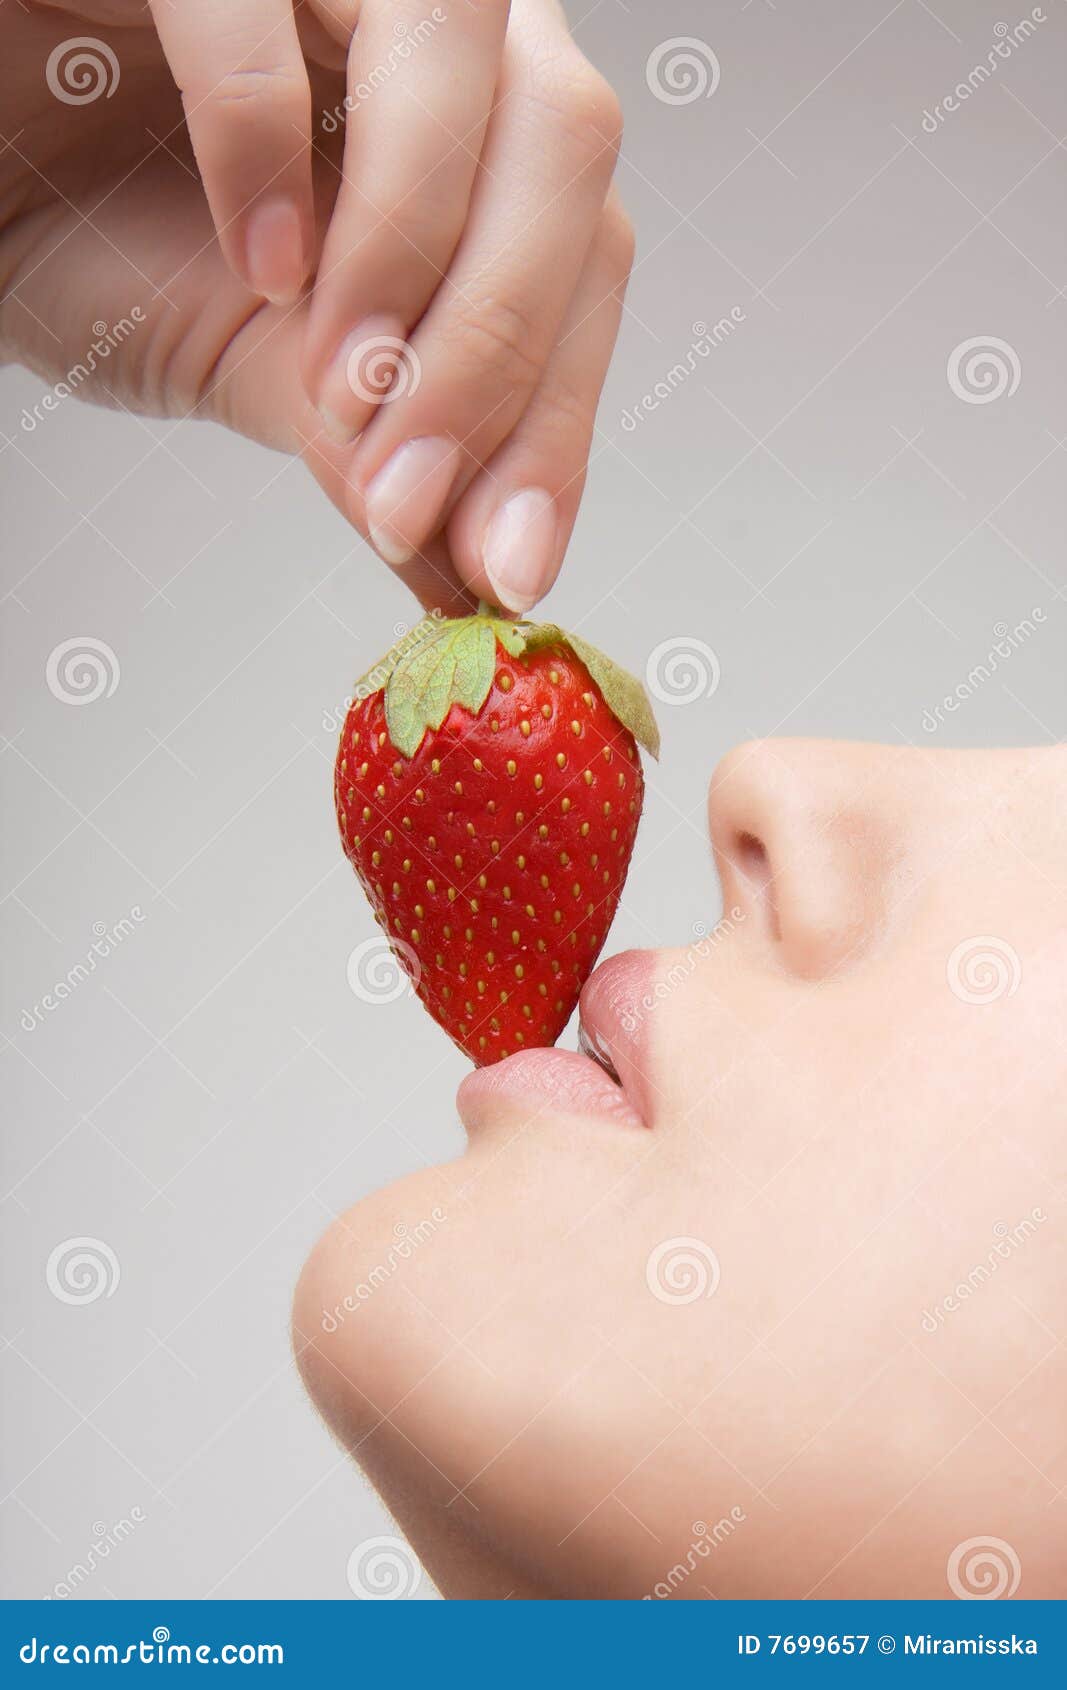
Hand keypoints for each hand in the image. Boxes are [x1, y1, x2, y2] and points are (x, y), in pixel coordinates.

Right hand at [0, 1, 632, 612]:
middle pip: (565, 141)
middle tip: (407, 493)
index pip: (588, 254)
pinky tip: (256, 262)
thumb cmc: (98, 226)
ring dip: (410, 244)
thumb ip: (373, 441)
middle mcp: (433, 15)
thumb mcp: (258, 362)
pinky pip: (261, 2)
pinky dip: (264, 142)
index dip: (557, 417)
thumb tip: (468, 565)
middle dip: (496, 346)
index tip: (509, 565)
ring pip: (456, 42)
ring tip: (336, 383)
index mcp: (479, 122)